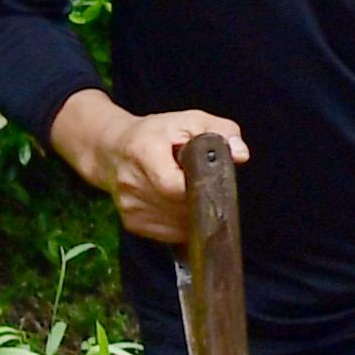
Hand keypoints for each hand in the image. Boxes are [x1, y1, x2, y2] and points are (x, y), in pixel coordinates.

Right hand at [48, 94, 244, 246]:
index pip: (174, 185)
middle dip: (202, 201)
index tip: (214, 184)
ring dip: (194, 215)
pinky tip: (183, 207)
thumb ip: (221, 131)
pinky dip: (182, 225)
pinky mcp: (131, 223)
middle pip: (178, 207)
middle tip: (212, 190)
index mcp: (144, 151)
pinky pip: (168, 234)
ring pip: (176, 225)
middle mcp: (131, 182)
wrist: (114, 149)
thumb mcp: (192, 120)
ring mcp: (129, 206)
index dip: (200, 189)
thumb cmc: (158, 133)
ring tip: (194, 194)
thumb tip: (241, 155)